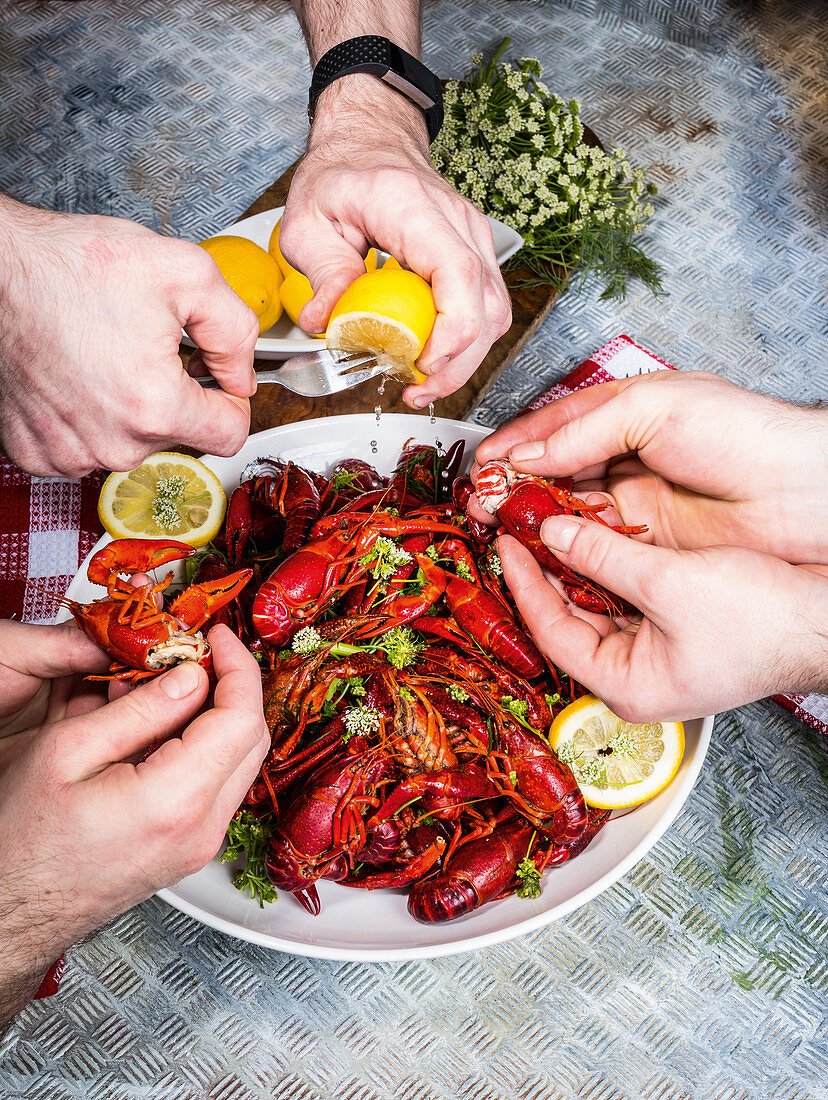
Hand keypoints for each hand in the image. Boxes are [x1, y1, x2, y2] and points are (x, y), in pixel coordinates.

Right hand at [0, 196, 259, 476]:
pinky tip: (78, 378)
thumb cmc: (73, 266)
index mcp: (155, 407)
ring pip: (132, 444)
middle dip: (177, 396)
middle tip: (148, 348)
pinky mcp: (37, 452)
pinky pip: (86, 448)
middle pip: (179, 437)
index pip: (231, 434)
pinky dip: (89, 418)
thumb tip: (242, 376)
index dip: (232, 399)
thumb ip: (236, 331)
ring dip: (131, 409)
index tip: (216, 378)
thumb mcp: (186, 273)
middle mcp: (113, 443)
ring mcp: (70, 453)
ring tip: (107, 357)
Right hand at [0, 625, 268, 1022]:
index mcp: (175, 802)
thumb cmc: (20, 839)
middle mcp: (202, 829)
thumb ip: (139, 709)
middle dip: (234, 685)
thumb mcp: (65, 752)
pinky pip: (220, 785)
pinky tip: (164, 726)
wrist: (8, 912)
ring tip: (173, 685)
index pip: (242, 717)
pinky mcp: (191, 850)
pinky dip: (206, 746)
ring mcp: (201, 846)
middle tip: (197, 653)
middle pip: (253, 738)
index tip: (215, 635)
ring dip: (220, 714)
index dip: (237, 665)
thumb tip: (191, 675)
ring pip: (241, 761)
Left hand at [279, 76, 511, 406]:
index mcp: (410, 205)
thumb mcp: (308, 220)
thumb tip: (326, 323)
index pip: (457, 271)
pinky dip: (465, 342)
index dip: (452, 328)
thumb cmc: (341, 173)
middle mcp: (455, 219)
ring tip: (421, 381)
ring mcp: (473, 236)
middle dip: (458, 362)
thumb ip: (322, 272)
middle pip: (486, 303)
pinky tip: (432, 357)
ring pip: (495, 311)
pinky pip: (486, 307)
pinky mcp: (475, 254)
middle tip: (416, 389)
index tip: (425, 363)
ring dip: (465, 358)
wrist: (369, 139)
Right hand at [474, 371, 827, 563]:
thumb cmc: (740, 433)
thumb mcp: (652, 409)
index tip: (482, 463)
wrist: (798, 493)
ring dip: (531, 514)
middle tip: (481, 500)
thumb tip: (527, 454)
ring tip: (497, 523)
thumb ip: (583, 431)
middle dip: (513, 483)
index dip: (516, 443)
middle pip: (554, 469)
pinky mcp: (646, 541)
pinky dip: (563, 543)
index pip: (556, 425)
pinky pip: (593, 542)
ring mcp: (636, 499)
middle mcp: (627, 454)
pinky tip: (539, 544)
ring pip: (568, 507)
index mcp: (628, 411)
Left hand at [499, 518, 827, 721]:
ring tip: (551, 525)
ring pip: (595, 605)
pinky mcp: (671, 634)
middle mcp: (633, 678)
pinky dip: (607, 568)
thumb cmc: (763, 622)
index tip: (508, 544)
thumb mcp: (669, 581)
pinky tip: (595, 536)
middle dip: (547, 571)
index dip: (525, 583)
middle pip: (568, 619)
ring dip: (576, 565)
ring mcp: (652, 657)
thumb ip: (603, 555)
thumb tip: (554, 532)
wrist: (825, 621)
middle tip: (523, 529)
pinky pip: (623, 599)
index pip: (551, 632)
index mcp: (625, 687)